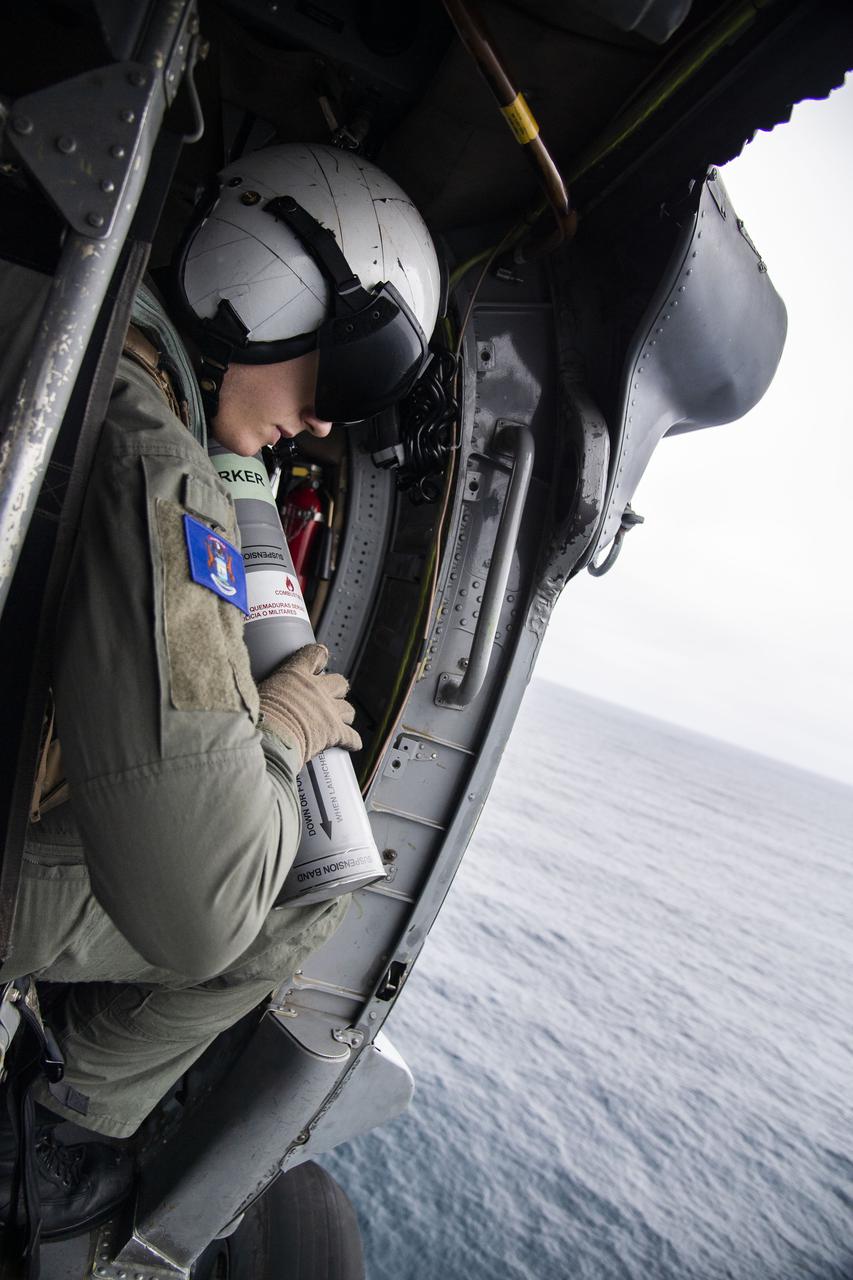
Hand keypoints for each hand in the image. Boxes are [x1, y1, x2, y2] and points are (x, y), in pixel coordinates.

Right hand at [257, 643, 360, 765]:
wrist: (270, 740)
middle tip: (329, 696)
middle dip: (337, 689)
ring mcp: (328, 711)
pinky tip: (351, 743)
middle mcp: (317, 690)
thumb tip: (253, 691)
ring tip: (338, 720)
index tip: (320, 658)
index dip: (319, 656)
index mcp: (296, 675)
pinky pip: (352, 737)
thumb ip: (266, 690)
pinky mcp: (335, 732)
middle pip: (339, 682)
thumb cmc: (257, 718)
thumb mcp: (257, 694)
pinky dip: (352, 741)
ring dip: (344, 714)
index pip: (314, 654)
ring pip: (348, 709)